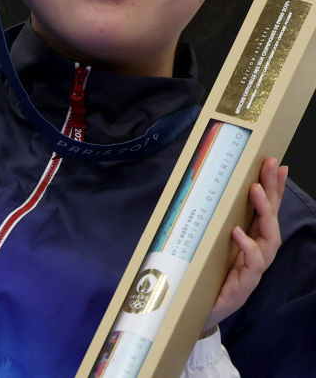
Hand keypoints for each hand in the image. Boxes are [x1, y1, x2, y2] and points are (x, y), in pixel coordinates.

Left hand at [203, 157, 286, 330]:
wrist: (197, 310)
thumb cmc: (204, 273)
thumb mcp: (207, 242)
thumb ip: (210, 221)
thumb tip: (206, 193)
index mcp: (251, 239)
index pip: (267, 209)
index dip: (274, 187)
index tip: (277, 163)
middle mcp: (258, 251)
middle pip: (272, 217)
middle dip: (273, 190)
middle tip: (269, 166)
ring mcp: (254, 268)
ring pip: (269, 237)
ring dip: (264, 211)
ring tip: (255, 190)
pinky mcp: (245, 284)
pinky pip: (253, 263)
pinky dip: (248, 246)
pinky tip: (238, 232)